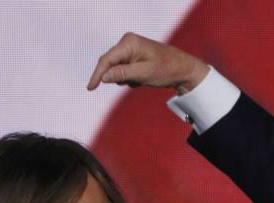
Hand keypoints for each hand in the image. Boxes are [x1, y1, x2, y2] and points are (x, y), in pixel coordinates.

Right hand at [87, 32, 208, 92]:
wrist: (183, 69)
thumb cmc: (166, 70)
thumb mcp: (144, 74)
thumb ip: (122, 74)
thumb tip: (103, 77)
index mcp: (129, 43)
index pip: (106, 59)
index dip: (97, 74)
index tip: (90, 88)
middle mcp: (127, 43)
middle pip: (110, 63)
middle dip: (117, 77)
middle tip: (136, 81)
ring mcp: (130, 49)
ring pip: (117, 69)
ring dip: (126, 79)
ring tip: (144, 79)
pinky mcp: (134, 56)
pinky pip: (124, 71)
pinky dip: (131, 78)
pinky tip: (144, 78)